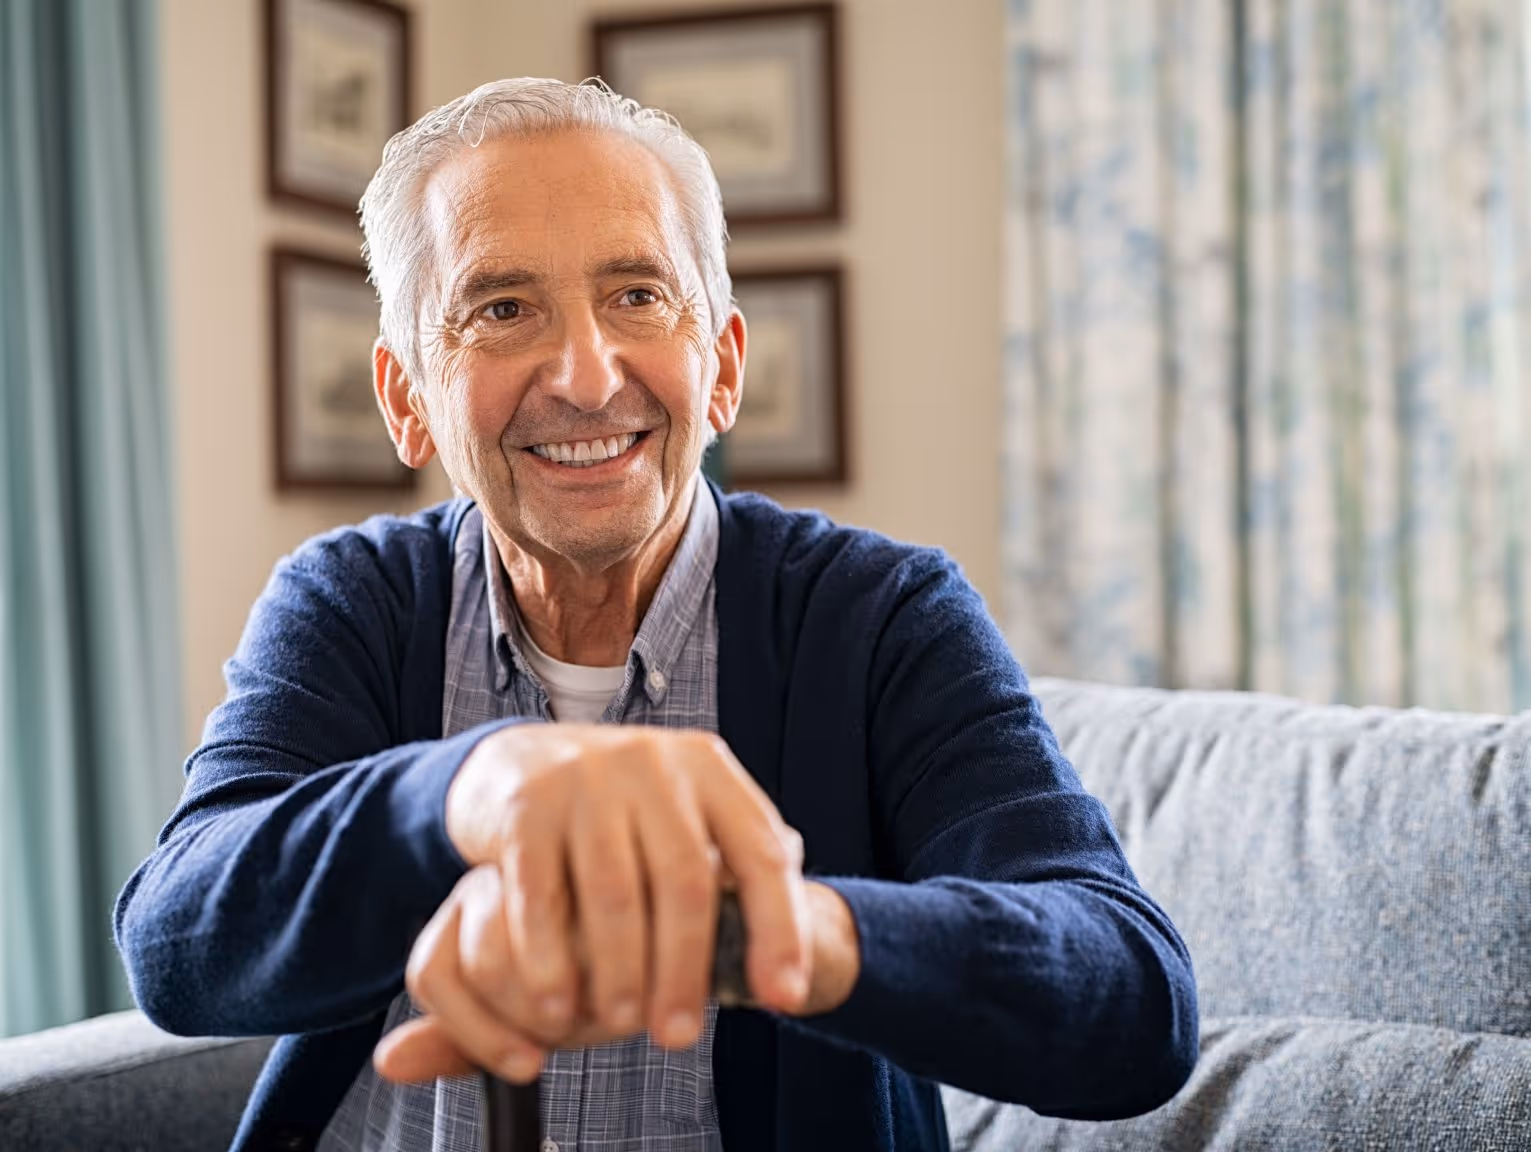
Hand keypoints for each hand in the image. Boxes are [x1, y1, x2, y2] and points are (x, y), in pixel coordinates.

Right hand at [376, 726, 830, 1082]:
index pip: (761, 852)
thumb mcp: (683, 810)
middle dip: (685, 969)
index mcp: (708, 769)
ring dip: (620, 972)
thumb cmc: (619, 806)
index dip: (779, 929)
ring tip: (619, 1024)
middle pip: (686, 880)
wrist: (520, 759)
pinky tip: (555, 1003)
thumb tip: (787, 951)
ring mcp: (587, 779)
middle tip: (677, 1036)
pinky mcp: (526, 806)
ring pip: (615, 893)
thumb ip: (734, 860)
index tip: (784, 998)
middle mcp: (653, 765)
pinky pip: (541, 895)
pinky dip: (549, 958)